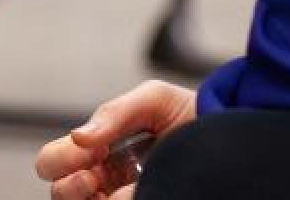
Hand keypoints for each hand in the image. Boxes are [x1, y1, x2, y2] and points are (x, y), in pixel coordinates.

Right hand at [35, 80, 197, 199]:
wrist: (235, 132)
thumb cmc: (194, 113)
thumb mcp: (154, 99)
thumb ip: (114, 113)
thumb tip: (79, 137)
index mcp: (98, 149)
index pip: (54, 161)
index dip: (60, 158)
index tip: (87, 152)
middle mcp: (106, 179)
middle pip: (60, 192)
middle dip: (67, 185)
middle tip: (91, 177)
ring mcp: (123, 196)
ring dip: (86, 198)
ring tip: (112, 192)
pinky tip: (130, 196)